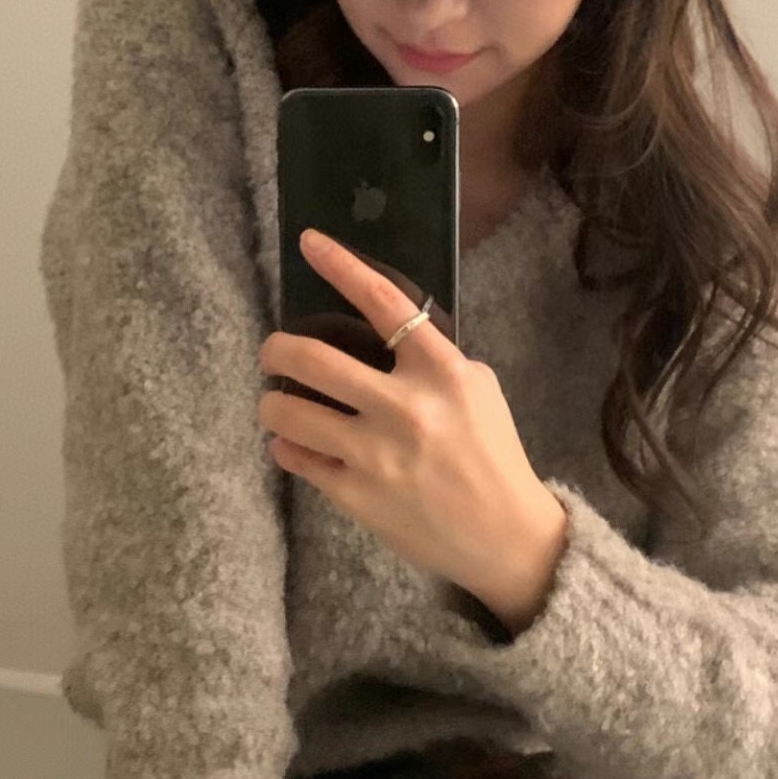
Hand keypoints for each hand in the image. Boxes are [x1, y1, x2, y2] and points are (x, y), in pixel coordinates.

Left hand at [257, 227, 563, 611]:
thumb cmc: (492, 454)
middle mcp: (405, 408)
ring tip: (277, 401)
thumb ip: (432, 358)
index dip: (341, 265)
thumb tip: (381, 331)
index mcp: (442, 372)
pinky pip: (297, 459)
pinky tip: (293, 443)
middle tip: (271, 351)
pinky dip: (286, 446)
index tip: (308, 241)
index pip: (383, 302)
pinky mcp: (357, 496)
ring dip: (272, 402)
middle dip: (276, 349)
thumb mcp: (478, 389)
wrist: (506, 536)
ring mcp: (376, 455)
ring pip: (289, 413)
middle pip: (313, 359)